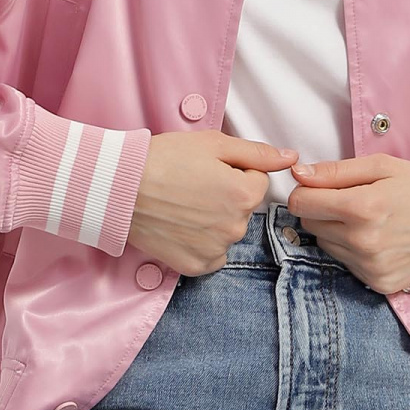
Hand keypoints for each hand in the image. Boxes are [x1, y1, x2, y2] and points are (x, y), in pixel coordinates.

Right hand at [127, 130, 297, 275]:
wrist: (118, 188)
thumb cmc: (163, 159)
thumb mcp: (212, 144)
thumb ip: (257, 153)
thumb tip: (291, 158)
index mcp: (245, 195)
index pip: (256, 182)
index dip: (233, 172)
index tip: (206, 170)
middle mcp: (235, 227)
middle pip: (242, 210)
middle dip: (224, 198)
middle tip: (190, 186)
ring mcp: (215, 250)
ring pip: (226, 233)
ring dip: (212, 222)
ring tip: (181, 206)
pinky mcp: (195, 266)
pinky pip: (211, 256)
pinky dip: (200, 245)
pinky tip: (180, 228)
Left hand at [283, 156, 409, 293]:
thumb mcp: (383, 167)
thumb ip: (336, 171)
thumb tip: (299, 174)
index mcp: (362, 208)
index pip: (301, 204)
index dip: (307, 192)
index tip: (322, 188)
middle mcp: (363, 242)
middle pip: (310, 226)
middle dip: (323, 211)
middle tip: (353, 203)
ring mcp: (370, 267)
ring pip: (326, 247)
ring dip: (337, 233)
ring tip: (369, 222)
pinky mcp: (378, 283)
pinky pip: (346, 265)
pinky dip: (355, 252)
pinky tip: (379, 241)